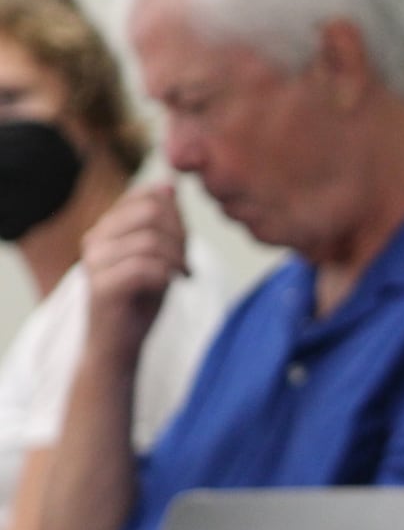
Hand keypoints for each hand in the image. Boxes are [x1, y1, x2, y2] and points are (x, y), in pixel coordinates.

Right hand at [80, 184, 187, 363]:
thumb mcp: (160, 253)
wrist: (118, 345)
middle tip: (184, 262)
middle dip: (180, 235)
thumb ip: (164, 221)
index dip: (177, 215)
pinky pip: (144, 268)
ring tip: (179, 275)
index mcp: (107, 226)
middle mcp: (94, 239)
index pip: (149, 195)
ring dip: (176, 259)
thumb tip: (169, 184)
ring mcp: (93, 263)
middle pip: (152, 212)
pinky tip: (167, 286)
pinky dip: (166, 276)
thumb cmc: (141, 298)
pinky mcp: (100, 288)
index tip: (182, 242)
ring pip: (150, 240)